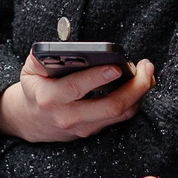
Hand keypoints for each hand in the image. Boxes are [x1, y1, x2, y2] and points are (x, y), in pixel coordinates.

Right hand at [0, 55, 155, 143]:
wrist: (30, 120)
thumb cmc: (35, 87)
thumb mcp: (31, 68)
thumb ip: (43, 55)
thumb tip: (66, 47)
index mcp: (50, 97)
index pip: (76, 88)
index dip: (97, 77)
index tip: (116, 67)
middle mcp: (68, 116)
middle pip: (109, 106)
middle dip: (133, 87)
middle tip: (146, 68)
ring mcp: (83, 127)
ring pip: (120, 114)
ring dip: (139, 94)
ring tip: (148, 74)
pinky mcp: (93, 131)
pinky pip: (120, 118)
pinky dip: (134, 101)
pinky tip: (140, 85)